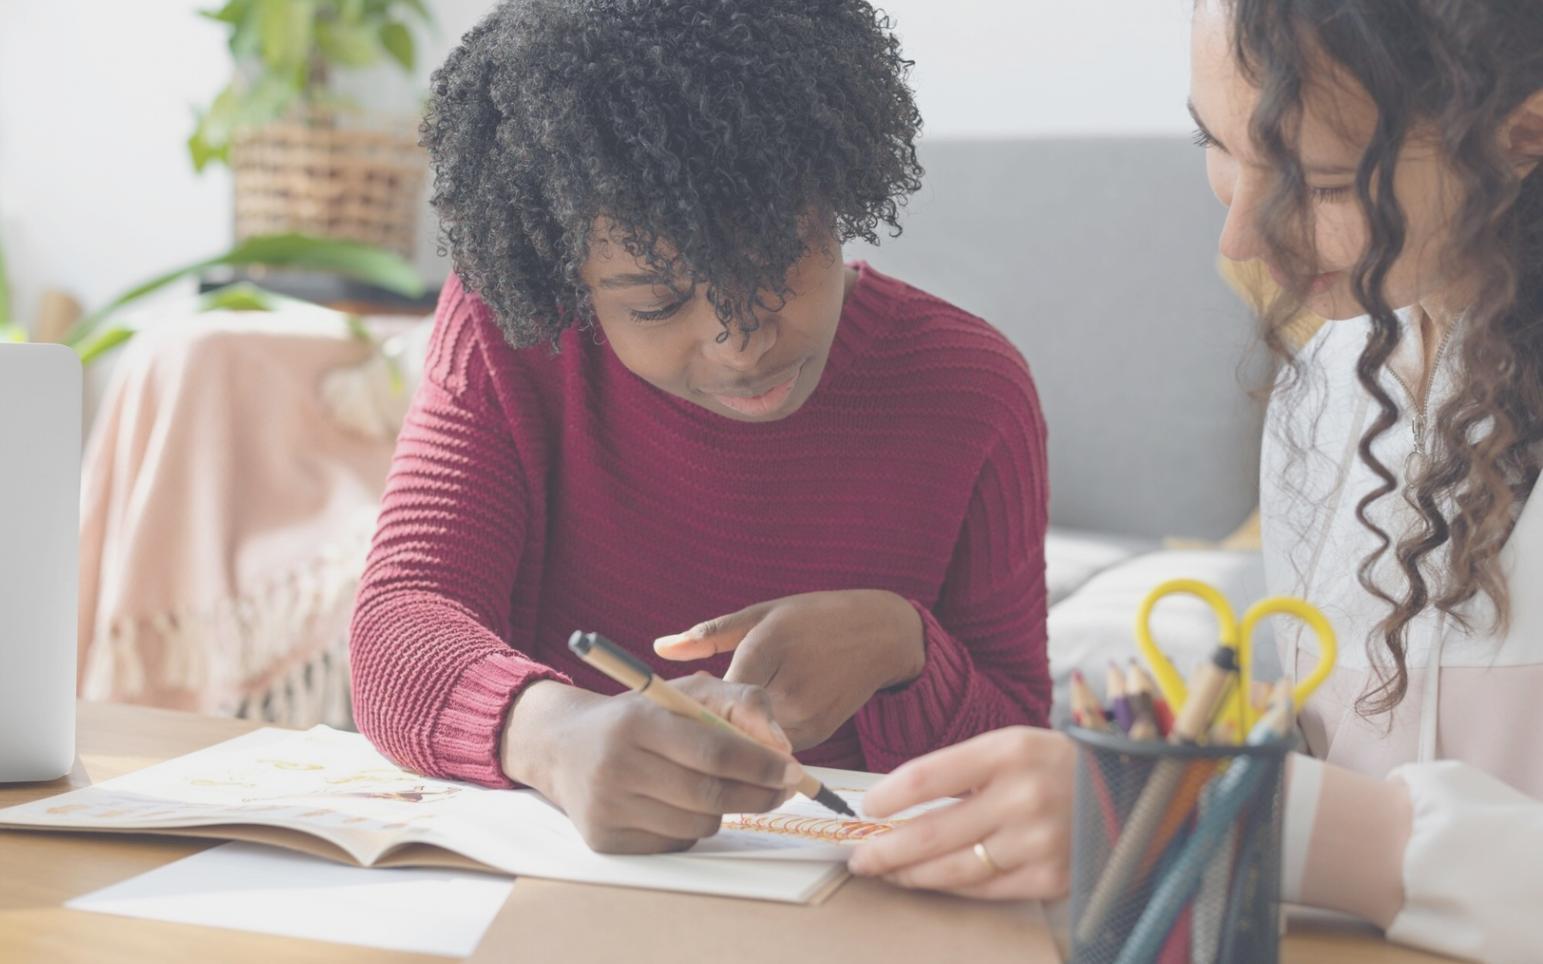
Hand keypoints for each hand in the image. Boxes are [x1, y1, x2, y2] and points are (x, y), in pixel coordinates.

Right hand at [501, 676, 799, 853]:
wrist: (564, 746)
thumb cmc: (638, 715)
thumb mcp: (684, 692)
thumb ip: (740, 701)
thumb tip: (782, 745)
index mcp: (637, 721)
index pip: (713, 752)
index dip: (760, 765)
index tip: (794, 771)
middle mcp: (616, 765)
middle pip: (709, 795)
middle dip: (757, 794)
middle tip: (783, 789)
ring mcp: (606, 807)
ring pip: (697, 825)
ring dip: (724, 810)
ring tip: (718, 788)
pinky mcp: (604, 840)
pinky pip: (674, 843)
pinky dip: (691, 827)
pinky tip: (678, 804)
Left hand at [653, 590, 925, 750]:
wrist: (879, 635)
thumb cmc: (813, 617)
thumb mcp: (760, 615)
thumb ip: (707, 635)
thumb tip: (659, 648)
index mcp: (766, 651)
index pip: (715, 698)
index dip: (691, 710)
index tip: (672, 715)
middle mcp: (787, 688)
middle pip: (731, 726)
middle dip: (709, 727)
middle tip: (686, 727)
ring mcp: (806, 715)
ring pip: (752, 743)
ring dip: (734, 739)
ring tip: (718, 726)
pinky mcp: (818, 734)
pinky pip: (775, 748)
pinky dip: (760, 743)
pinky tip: (751, 728)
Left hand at [847, 727, 1073, 898]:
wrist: (1132, 795)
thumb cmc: (1056, 767)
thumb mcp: (1012, 747)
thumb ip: (962, 772)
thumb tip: (897, 804)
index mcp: (1007, 751)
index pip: (926, 778)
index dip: (887, 798)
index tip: (866, 809)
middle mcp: (1022, 797)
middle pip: (930, 833)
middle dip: (885, 850)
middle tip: (859, 857)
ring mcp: (1038, 842)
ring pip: (952, 870)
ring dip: (910, 874)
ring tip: (886, 872)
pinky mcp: (1051, 878)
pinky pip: (985, 889)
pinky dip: (951, 888)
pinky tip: (929, 881)